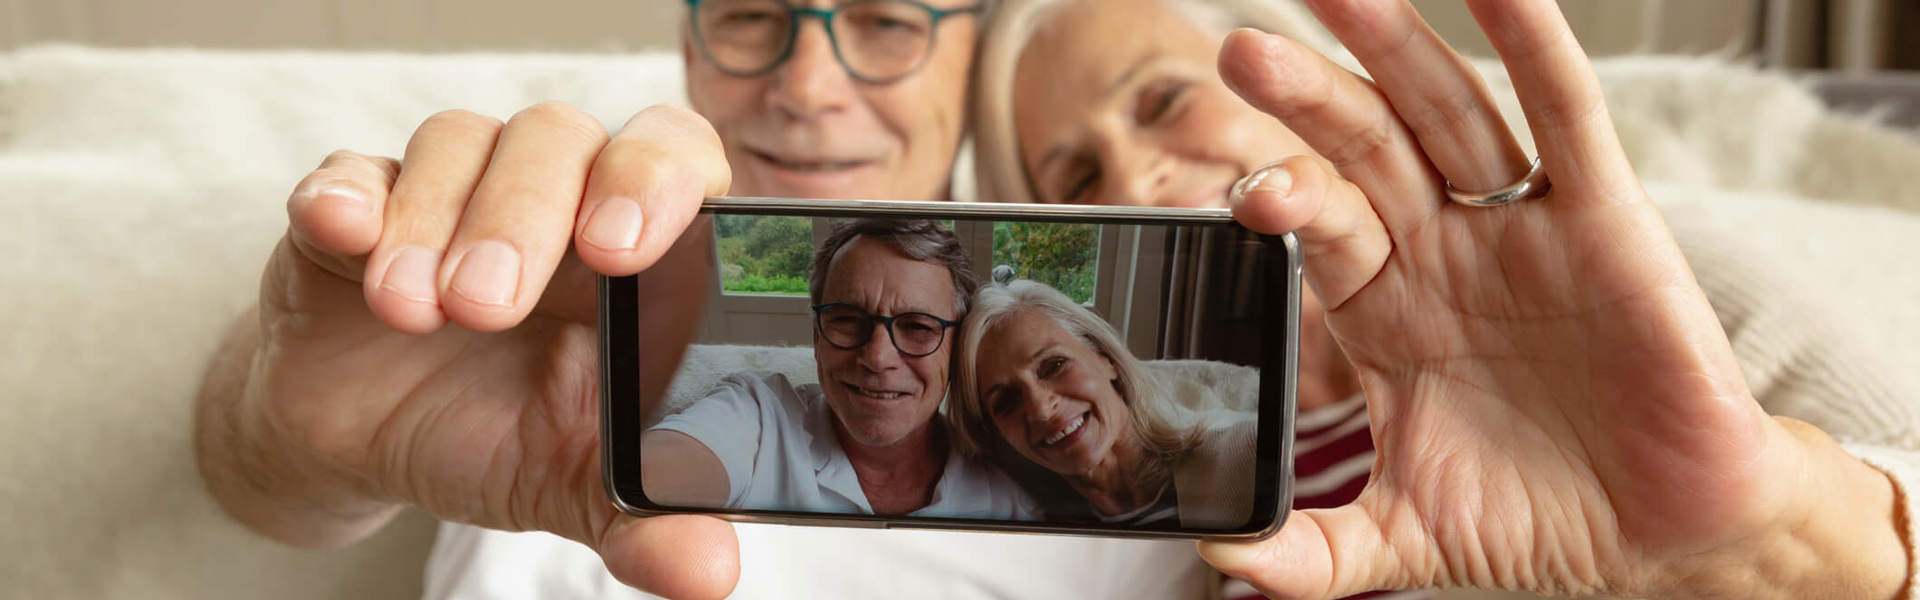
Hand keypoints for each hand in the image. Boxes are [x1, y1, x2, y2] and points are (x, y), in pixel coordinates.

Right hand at [194, 102, 741, 598]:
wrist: (370, 444)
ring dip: (437, 221)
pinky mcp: (356, 201)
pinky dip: (344, 195)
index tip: (621, 249)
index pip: (672, 156)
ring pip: (460, 142)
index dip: (658, 178)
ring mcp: (451, 187)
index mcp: (633, 246)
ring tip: (418, 312)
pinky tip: (342, 232)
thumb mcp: (573, 484)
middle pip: (560, 138)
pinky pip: (352, 170)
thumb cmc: (499, 433)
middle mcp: (552, 192)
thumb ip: (646, 517)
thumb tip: (707, 577)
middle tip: (491, 303)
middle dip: (529, 211)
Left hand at [1204, 1, 1905, 597]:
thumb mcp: (1407, 538)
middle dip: (1308, 99)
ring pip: (1446, 115)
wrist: (1663, 534)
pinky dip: (1538, 47)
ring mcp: (1519, 226)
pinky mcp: (1604, 219)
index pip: (1320, 229)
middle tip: (1245, 52)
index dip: (1283, 203)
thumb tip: (1222, 557)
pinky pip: (1567, 119)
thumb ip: (1312, 552)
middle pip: (1364, 150)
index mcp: (1386, 307)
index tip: (1239, 195)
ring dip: (1395, 51)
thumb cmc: (1537, 518)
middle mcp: (1443, 250)